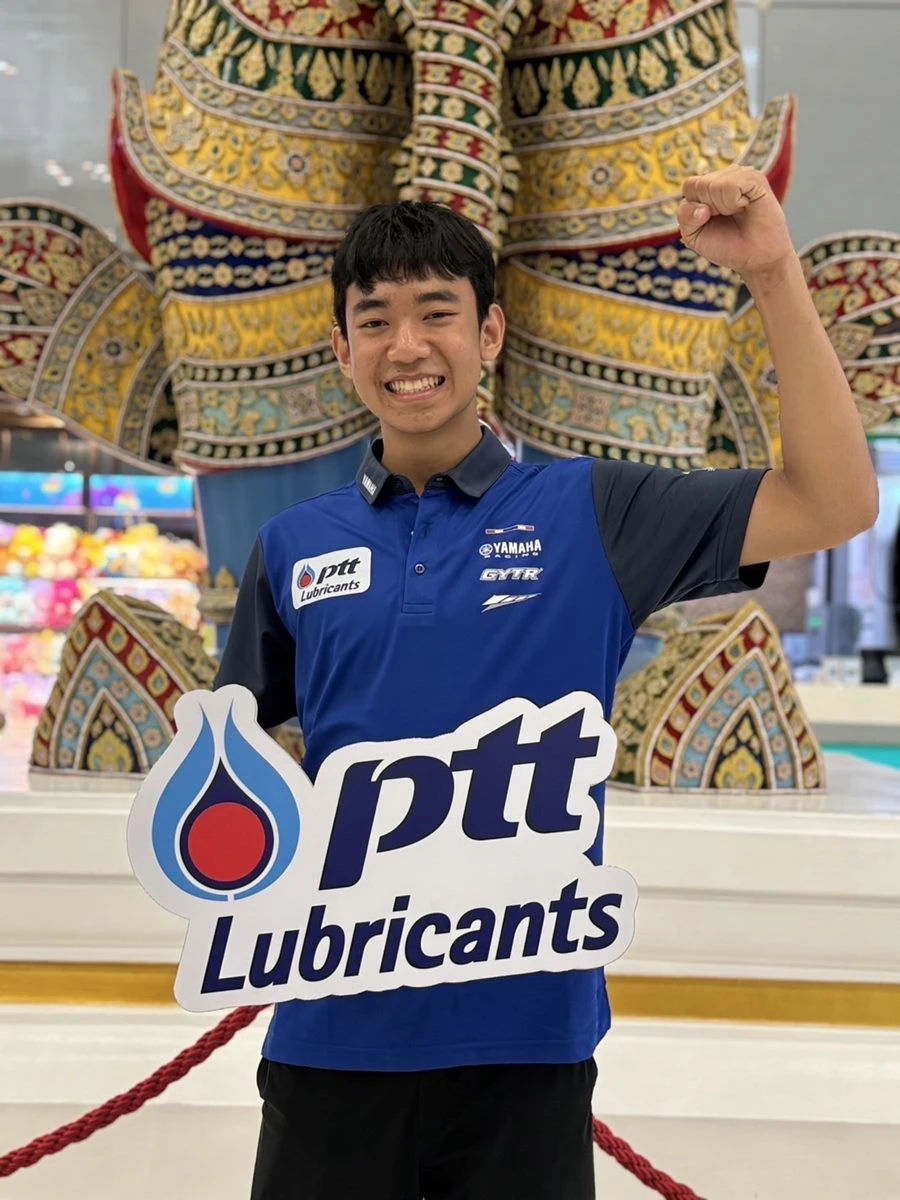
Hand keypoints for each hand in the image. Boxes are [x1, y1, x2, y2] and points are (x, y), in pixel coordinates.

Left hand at [677, 166, 795, 278]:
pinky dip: (734, 203)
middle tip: (727, 218)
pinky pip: (731, 186)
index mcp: (706, 186)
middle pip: (699, 185)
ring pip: (714, 185)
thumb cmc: (725, 244)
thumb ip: (685, 217)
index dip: (695, 209)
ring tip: (738, 213)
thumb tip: (702, 207)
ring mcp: (740, 174)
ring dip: (723, 207)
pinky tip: (746, 207)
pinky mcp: (754, 178)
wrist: (754, 256)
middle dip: (709, 209)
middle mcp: (723, 176)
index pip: (689, 186)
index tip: (711, 220)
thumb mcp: (694, 236)